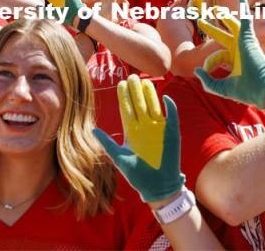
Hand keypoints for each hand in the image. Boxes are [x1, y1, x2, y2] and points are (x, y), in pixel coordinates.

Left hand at [93, 75, 184, 201]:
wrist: (157, 187)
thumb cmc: (137, 174)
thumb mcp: (119, 158)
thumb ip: (107, 143)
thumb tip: (91, 130)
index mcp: (132, 130)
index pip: (127, 109)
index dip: (124, 96)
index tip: (121, 83)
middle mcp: (144, 126)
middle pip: (140, 104)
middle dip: (136, 91)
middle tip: (132, 77)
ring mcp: (158, 129)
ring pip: (154, 107)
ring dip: (150, 95)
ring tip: (146, 82)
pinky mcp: (171, 134)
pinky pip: (172, 117)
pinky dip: (170, 107)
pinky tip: (165, 97)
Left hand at [194, 0, 264, 108]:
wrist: (262, 90)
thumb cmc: (246, 91)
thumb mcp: (221, 87)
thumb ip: (207, 81)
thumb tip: (196, 70)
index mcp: (231, 60)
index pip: (214, 56)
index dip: (208, 63)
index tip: (206, 70)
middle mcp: (237, 49)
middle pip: (220, 35)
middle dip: (210, 28)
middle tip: (200, 20)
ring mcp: (243, 42)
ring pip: (231, 24)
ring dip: (222, 15)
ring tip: (213, 7)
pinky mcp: (249, 37)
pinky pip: (246, 19)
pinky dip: (244, 8)